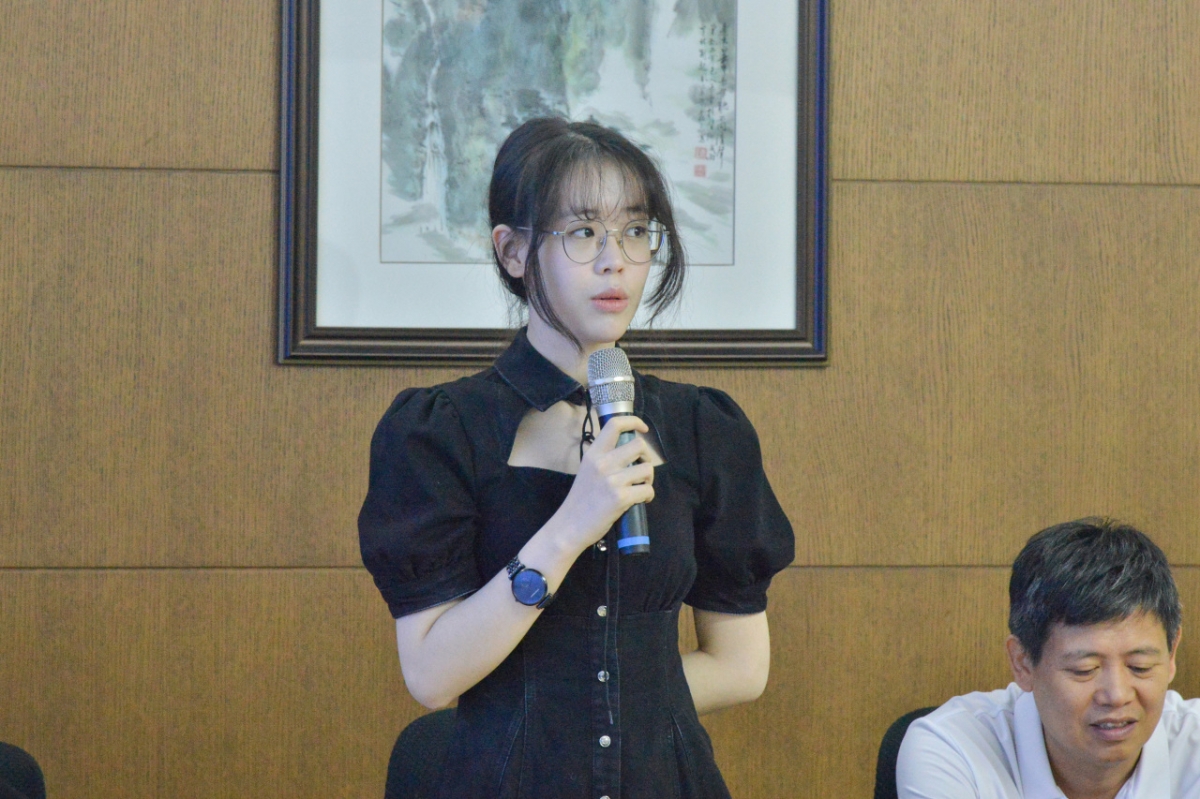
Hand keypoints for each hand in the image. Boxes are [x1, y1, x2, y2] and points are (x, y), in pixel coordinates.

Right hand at [553, 415, 654, 551]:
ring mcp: (612, 480)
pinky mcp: (620, 497)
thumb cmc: (579, 502)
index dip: (634, 421)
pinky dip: (648, 496)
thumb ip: (603, 460)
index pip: (614, 425)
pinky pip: (647, 490)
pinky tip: (641, 500)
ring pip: (647, 469)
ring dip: (648, 479)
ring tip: (640, 488)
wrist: (569, 527)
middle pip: (639, 445)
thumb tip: (628, 455)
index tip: (643, 429)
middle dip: (647, 458)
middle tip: (641, 470)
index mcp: (593, 454)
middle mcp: (602, 462)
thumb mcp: (587, 471)